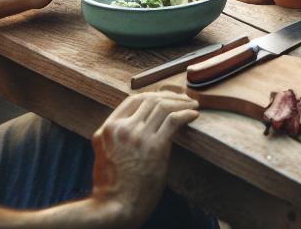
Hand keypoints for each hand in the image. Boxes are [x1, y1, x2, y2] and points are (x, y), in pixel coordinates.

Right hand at [89, 91, 198, 227]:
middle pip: (151, 100)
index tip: (168, 96)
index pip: (134, 99)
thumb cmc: (113, 185)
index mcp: (107, 129)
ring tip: (193, 105)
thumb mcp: (106, 153)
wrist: (116, 207)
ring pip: (164, 106)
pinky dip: (187, 114)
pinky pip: (174, 120)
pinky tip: (194, 115)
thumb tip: (139, 122)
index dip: (154, 94)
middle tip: (185, 99)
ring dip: (182, 103)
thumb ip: (117, 136)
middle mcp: (121, 129)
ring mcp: (138, 137)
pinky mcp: (155, 147)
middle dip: (171, 96)